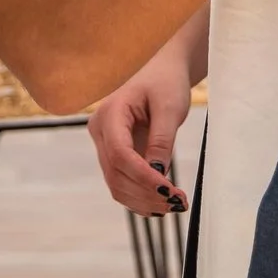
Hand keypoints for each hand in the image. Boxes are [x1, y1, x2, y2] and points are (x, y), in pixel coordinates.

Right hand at [86, 50, 192, 217]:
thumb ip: (162, 140)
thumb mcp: (169, 107)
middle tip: (178, 202)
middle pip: (115, 173)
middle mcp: (100, 130)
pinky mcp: (114, 154)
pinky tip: (161, 202)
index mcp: (110, 113)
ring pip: (116, 183)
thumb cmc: (165, 83)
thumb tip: (158, 175)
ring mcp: (104, 144)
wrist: (161, 73)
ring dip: (143, 199)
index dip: (143, 177)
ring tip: (174, 204)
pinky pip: (122, 182)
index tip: (170, 191)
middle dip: (145, 193)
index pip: (120, 154)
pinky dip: (140, 196)